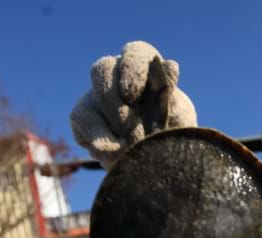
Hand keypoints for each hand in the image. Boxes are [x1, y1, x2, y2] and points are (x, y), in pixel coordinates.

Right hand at [70, 41, 196, 169]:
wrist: (160, 161)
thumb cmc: (172, 133)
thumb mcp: (179, 118)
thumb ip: (173, 96)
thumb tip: (171, 65)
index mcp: (145, 70)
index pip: (136, 53)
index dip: (131, 70)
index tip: (134, 96)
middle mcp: (117, 76)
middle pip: (103, 69)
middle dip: (114, 98)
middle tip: (129, 123)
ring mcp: (97, 96)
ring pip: (90, 95)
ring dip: (109, 122)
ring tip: (130, 144)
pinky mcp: (84, 117)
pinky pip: (81, 120)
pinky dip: (98, 139)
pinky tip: (114, 153)